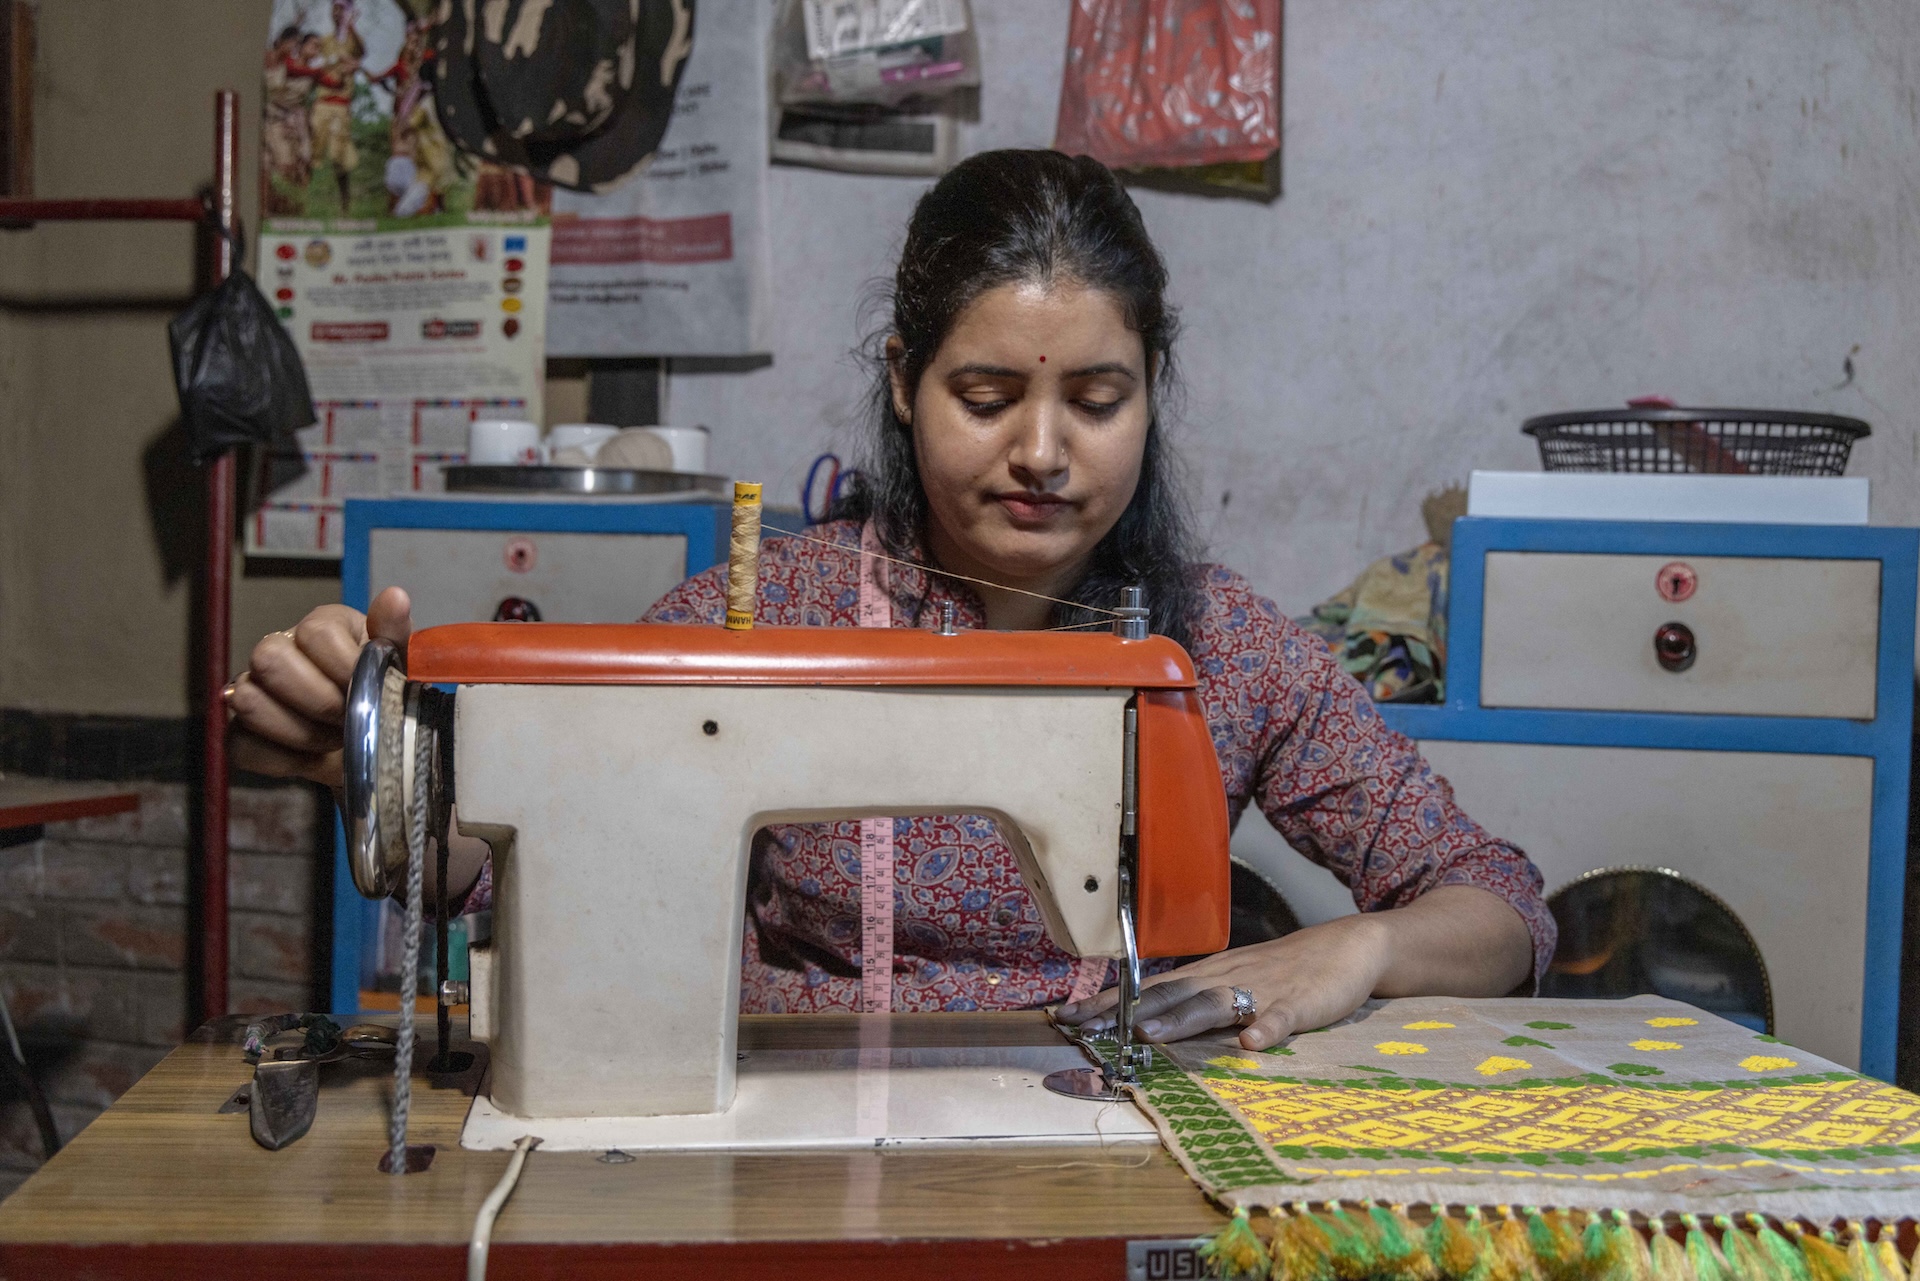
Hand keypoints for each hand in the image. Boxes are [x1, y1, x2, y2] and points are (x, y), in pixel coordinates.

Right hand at [226, 586, 412, 788]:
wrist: (375, 746)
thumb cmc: (385, 696)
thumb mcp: (401, 666)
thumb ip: (395, 635)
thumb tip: (396, 597)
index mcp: (323, 625)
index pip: (315, 633)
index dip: (345, 669)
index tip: (370, 692)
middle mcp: (279, 648)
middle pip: (270, 660)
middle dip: (320, 703)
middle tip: (350, 721)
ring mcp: (253, 688)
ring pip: (249, 702)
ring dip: (302, 733)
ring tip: (334, 739)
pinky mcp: (240, 731)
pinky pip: (241, 745)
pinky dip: (282, 760)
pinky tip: (312, 757)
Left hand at [1055, 886, 1534, 1050]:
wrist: (1350, 947)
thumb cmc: (1284, 970)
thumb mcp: (1232, 981)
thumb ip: (1193, 1001)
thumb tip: (1142, 1019)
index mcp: (1207, 975)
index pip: (1146, 989)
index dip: (1106, 1003)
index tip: (1064, 1018)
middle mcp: (1226, 978)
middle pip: (1168, 995)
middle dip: (1123, 1014)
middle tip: (1084, 1029)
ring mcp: (1264, 989)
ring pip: (1216, 1003)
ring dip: (1181, 1019)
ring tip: (1151, 1035)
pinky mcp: (1303, 1002)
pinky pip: (1283, 1016)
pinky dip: (1267, 1027)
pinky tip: (1252, 1042)